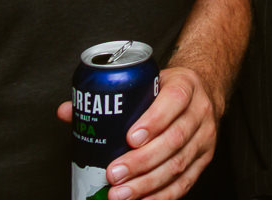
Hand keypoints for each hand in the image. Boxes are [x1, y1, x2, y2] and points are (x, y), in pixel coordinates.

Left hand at [56, 66, 219, 199]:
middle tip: (114, 174)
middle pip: (175, 139)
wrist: (203, 92)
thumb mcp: (146, 82)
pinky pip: (185, 182)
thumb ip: (108, 97)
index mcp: (186, 86)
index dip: (153, 121)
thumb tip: (67, 111)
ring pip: (179, 163)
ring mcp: (205, 137)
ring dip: (147, 183)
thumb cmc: (167, 89)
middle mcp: (200, 111)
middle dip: (142, 161)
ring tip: (119, 194)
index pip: (173, 101)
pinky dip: (162, 195)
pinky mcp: (204, 158)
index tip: (129, 138)